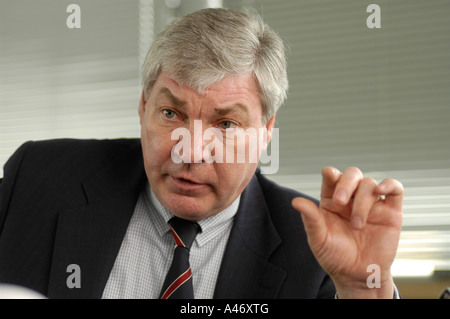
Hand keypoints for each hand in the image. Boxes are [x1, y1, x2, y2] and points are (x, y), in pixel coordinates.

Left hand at [292, 167, 402, 297]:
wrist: (357, 276)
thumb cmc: (335, 256)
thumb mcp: (318, 239)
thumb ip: (310, 218)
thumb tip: (295, 201)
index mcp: (331, 200)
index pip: (331, 178)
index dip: (330, 173)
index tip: (329, 174)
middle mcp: (352, 198)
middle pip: (352, 174)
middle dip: (345, 183)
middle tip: (340, 202)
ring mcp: (372, 203)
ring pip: (369, 184)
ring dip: (362, 201)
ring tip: (358, 225)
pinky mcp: (390, 212)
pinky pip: (395, 190)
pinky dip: (389, 185)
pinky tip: (381, 190)